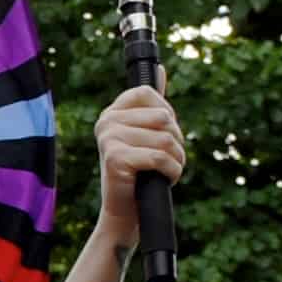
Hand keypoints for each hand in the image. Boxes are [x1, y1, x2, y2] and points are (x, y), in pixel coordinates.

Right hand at [93, 87, 185, 231]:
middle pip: (163, 117)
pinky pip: (161, 157)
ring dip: (176, 160)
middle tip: (163, 159)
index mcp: (112, 112)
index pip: (148, 92)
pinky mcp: (115, 158)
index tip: (159, 135)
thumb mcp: (146, 133)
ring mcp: (108, 139)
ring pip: (166, 139)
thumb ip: (152, 103)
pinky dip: (172, 172)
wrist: (126, 212)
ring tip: (162, 171)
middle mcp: (106, 122)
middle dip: (175, 141)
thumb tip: (159, 69)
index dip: (166, 115)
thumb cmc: (139, 173)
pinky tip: (162, 179)